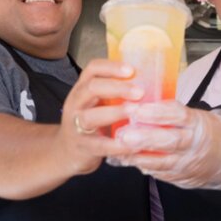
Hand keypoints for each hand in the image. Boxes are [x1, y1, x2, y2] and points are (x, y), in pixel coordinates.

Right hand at [57, 59, 142, 174]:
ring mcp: (76, 125)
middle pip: (91, 88)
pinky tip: (134, 144)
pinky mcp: (82, 147)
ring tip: (135, 112)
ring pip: (91, 116)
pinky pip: (99, 145)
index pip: (93, 69)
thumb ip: (117, 93)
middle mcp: (76, 103)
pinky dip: (117, 145)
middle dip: (117, 88)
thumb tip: (151, 82)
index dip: (111, 67)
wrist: (69, 153)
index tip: (131, 70)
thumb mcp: (99, 103)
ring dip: (115, 112)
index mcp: (83, 89)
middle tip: (140, 92)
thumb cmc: (92, 124)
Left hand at [111, 101, 220, 189]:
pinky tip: (130, 161)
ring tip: (120, 151)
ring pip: (164, 162)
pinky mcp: (184, 178)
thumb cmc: (203, 130)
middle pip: (170, 141)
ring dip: (140, 157)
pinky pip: (162, 174)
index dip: (156, 113)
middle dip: (146, 138)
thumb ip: (169, 114)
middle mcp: (194, 144)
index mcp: (197, 123)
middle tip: (124, 135)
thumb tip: (138, 105)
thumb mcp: (193, 116)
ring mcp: (189, 163)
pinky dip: (146, 167)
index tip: (136, 109)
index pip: (178, 115)